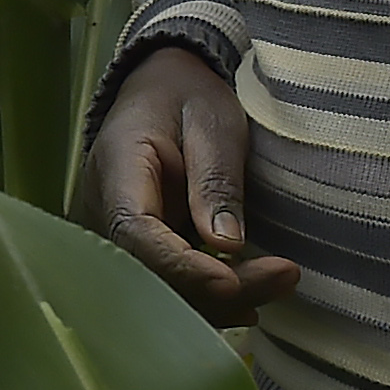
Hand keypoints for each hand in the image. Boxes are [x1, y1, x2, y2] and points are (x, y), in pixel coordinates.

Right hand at [90, 44, 295, 321]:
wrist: (161, 89)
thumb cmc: (185, 97)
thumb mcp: (212, 122)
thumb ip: (216, 180)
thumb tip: (227, 245)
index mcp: (117, 171)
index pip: (137, 234)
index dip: (182, 267)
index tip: (233, 282)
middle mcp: (105, 211)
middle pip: (149, 273)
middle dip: (215, 291)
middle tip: (284, 277)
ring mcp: (117, 235)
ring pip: (158, 287)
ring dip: (218, 300)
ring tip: (280, 283)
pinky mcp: (139, 248)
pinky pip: (166, 282)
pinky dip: (207, 296)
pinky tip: (251, 299)